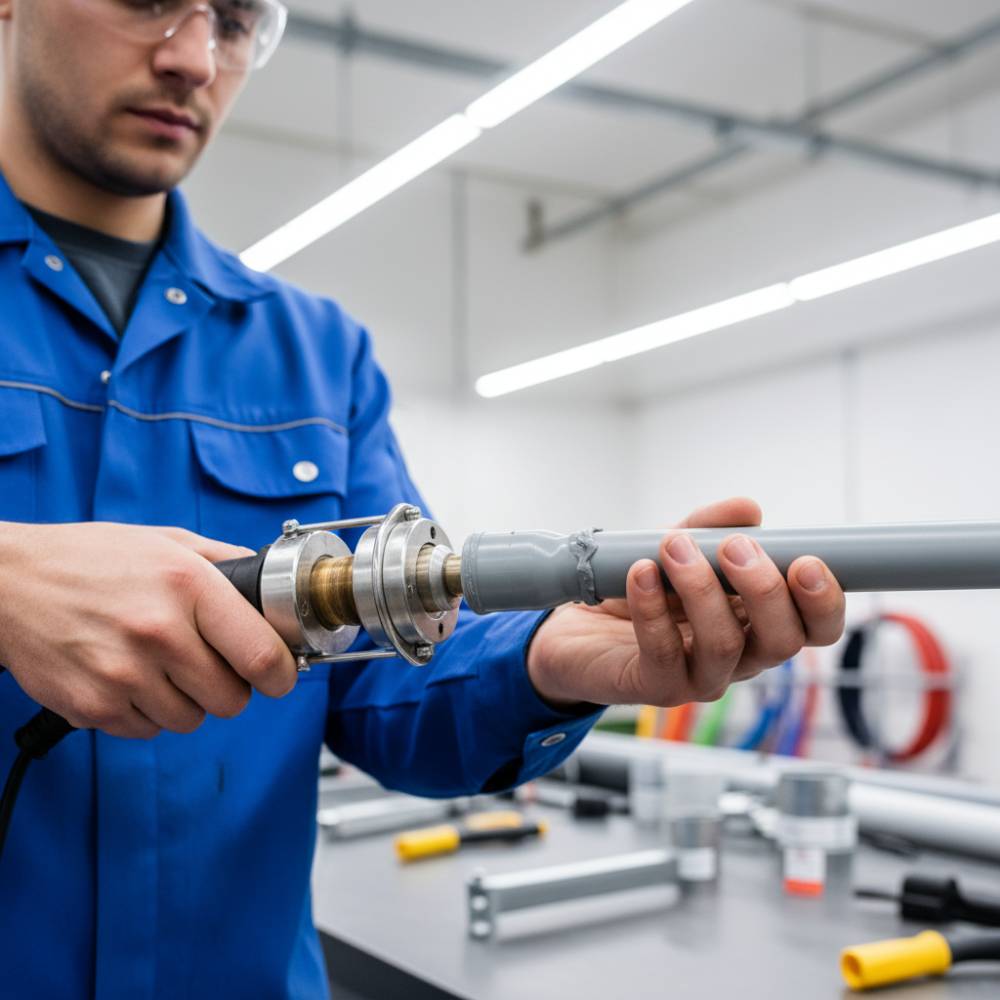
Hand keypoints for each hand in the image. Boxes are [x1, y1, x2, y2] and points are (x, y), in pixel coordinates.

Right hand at [0, 521, 296, 738]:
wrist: (7, 583)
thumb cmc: (88, 559)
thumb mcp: (166, 542)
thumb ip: (224, 562)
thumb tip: (271, 587)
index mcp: (188, 586)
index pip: (262, 656)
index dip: (282, 675)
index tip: (280, 676)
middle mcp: (158, 633)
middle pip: (232, 699)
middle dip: (232, 688)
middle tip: (214, 667)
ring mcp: (123, 675)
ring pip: (191, 720)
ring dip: (187, 701)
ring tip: (163, 667)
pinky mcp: (92, 706)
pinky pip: (146, 730)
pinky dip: (146, 712)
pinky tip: (130, 678)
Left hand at [525, 498, 845, 708]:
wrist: (577, 625)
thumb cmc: (642, 587)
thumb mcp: (678, 543)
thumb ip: (711, 527)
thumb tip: (748, 508)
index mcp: (759, 622)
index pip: (815, 627)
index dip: (823, 601)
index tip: (807, 561)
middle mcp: (741, 656)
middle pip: (783, 641)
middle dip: (764, 589)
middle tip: (735, 547)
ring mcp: (700, 677)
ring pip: (724, 646)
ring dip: (701, 589)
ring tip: (674, 548)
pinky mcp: (655, 688)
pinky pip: (664, 654)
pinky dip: (651, 608)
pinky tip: (640, 573)